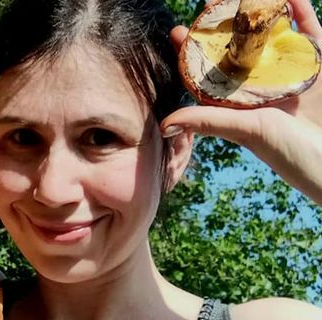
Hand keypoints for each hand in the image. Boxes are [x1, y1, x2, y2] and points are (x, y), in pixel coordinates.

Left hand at [162, 0, 321, 204]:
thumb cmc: (289, 154)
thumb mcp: (246, 132)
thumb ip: (209, 121)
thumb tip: (163, 125)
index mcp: (239, 101)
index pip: (208, 72)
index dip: (191, 53)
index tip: (177, 32)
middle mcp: (261, 85)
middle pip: (237, 49)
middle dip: (223, 26)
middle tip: (209, 2)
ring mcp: (290, 73)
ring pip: (272, 36)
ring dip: (261, 14)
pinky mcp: (320, 67)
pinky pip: (309, 33)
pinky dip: (301, 13)